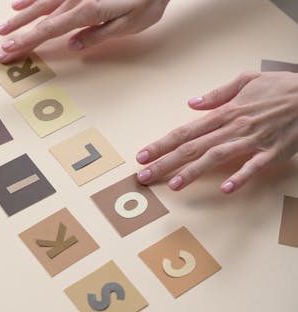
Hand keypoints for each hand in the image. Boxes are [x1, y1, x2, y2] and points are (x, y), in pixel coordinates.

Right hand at [0, 0, 169, 62]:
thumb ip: (100, 34)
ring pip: (40, 4)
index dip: (27, 42)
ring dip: (20, 17)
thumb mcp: (131, 23)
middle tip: (2, 49)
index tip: (9, 52)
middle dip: (18, 35)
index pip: (49, 31)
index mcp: (88, 11)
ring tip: (3, 27)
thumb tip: (73, 46)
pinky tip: (19, 2)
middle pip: (40, 19)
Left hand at [136, 71, 297, 193]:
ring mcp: (252, 140)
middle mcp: (233, 127)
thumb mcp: (247, 80)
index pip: (185, 130)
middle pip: (192, 147)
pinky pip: (254, 166)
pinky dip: (240, 177)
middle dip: (165, 162)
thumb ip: (217, 93)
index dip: (161, 144)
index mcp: (225, 112)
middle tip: (144, 175)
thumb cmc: (281, 88)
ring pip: (216, 157)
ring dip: (194, 171)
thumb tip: (192, 103)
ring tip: (173, 185)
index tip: (143, 155)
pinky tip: (226, 189)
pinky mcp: (272, 152)